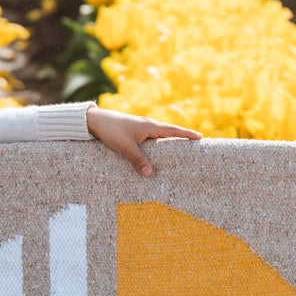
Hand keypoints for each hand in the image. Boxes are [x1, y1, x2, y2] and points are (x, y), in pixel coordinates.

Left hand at [85, 105, 200, 177]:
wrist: (94, 121)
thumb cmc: (110, 131)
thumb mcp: (125, 147)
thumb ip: (137, 160)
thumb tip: (150, 174)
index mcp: (149, 126)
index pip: (173, 130)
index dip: (187, 134)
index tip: (200, 137)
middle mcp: (148, 126)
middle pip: (169, 133)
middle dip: (182, 139)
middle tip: (195, 146)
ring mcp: (141, 129)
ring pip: (159, 137)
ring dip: (169, 144)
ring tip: (180, 153)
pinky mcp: (133, 133)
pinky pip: (150, 140)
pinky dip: (157, 146)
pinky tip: (157, 155)